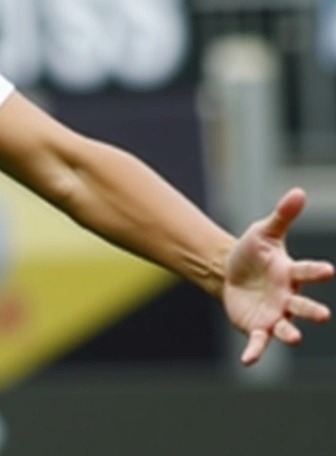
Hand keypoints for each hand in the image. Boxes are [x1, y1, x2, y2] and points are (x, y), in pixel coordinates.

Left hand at [223, 188, 334, 364]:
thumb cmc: (252, 253)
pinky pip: (258, 342)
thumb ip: (282, 216)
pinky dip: (255, 352)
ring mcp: (274, 314)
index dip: (317, 271)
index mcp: (290, 273)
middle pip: (302, 305)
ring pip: (286, 327)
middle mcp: (287, 297)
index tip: (330, 270)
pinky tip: (248, 362)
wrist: (229, 271)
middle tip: (323, 315)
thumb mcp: (263, 232)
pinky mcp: (257, 327)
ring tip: (295, 338)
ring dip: (290, 333)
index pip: (307, 272)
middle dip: (312, 310)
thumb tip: (298, 191)